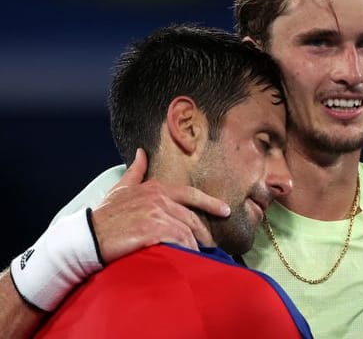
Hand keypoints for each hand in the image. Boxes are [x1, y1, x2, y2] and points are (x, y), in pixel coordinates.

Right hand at [92, 148, 230, 262]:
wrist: (88, 236)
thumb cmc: (105, 215)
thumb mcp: (121, 189)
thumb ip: (136, 171)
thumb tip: (141, 153)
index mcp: (156, 188)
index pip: (191, 194)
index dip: (211, 203)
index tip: (226, 210)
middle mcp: (160, 199)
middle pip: (192, 218)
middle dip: (204, 233)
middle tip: (211, 245)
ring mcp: (157, 215)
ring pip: (187, 233)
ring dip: (194, 246)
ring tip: (197, 256)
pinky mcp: (153, 232)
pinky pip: (179, 243)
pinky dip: (186, 252)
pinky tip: (187, 259)